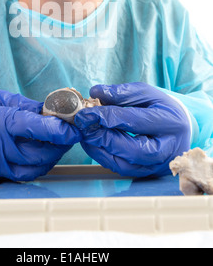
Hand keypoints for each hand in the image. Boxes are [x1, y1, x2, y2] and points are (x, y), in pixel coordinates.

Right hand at [0, 89, 80, 180]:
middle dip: (61, 144)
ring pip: (35, 167)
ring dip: (52, 156)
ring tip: (59, 143)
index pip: (33, 128)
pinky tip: (43, 154)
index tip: (73, 128)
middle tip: (70, 133)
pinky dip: (39, 165)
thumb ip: (25, 105)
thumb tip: (51, 110)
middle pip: (39, 153)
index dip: (57, 130)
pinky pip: (25, 174)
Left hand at [74, 82, 190, 176]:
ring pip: (125, 164)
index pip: (133, 121)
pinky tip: (93, 144)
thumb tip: (95, 92)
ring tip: (86, 134)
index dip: (105, 116)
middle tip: (84, 126)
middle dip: (103, 137)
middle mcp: (167, 148)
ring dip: (99, 149)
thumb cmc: (162, 108)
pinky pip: (122, 170)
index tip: (86, 112)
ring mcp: (158, 164)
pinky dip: (103, 158)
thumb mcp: (146, 93)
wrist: (181, 127)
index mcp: (169, 123)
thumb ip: (122, 93)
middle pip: (132, 149)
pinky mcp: (147, 173)